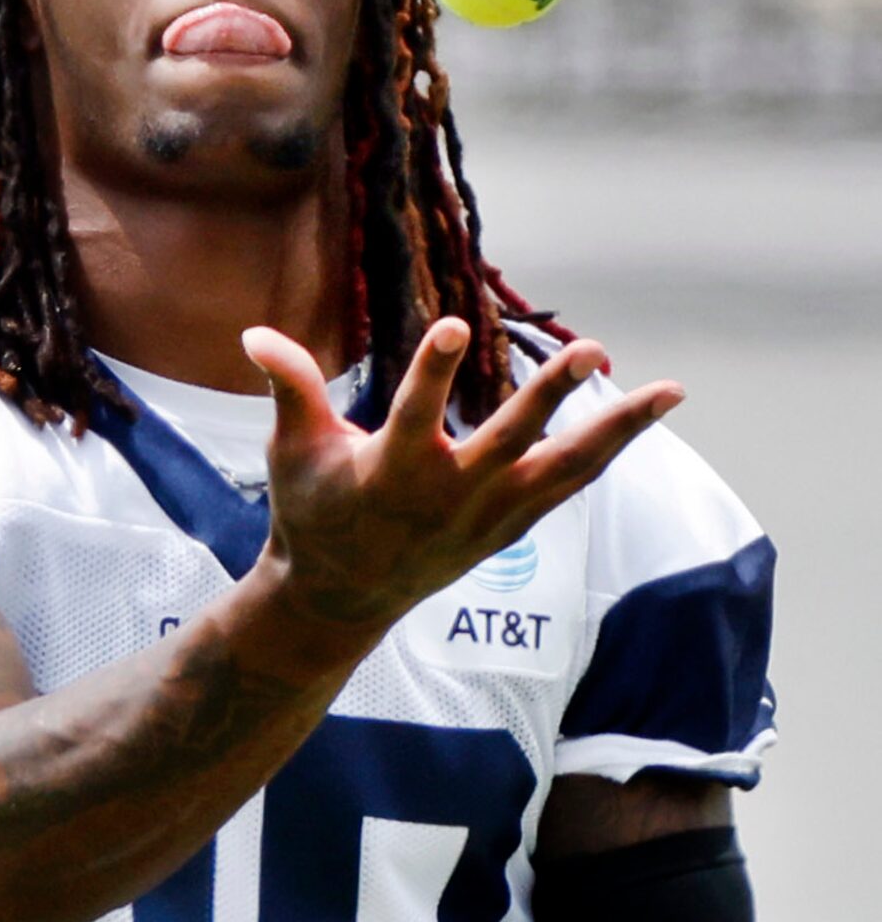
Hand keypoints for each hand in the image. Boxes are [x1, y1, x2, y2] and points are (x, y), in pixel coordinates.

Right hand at [242, 317, 682, 632]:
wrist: (339, 599)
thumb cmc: (313, 514)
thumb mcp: (295, 453)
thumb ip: (290, 388)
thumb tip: (252, 332)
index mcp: (392, 473)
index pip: (416, 414)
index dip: (434, 370)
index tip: (453, 322)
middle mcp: (449, 496)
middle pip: (512, 440)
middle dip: (554, 395)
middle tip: (593, 349)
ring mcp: (488, 517)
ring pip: (565, 470)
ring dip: (617, 430)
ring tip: (669, 390)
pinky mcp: (509, 527)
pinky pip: (569, 485)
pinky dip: (605, 452)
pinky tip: (641, 417)